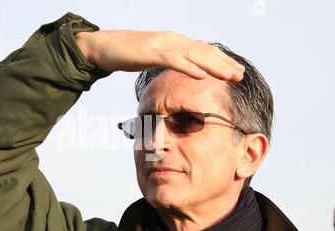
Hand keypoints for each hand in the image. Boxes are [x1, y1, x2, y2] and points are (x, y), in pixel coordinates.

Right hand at [76, 30, 244, 80]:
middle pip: (204, 51)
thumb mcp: (152, 56)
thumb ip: (170, 58)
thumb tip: (185, 65)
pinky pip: (173, 60)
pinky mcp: (150, 51)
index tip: (236, 71)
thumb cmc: (126, 53)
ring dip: (214, 66)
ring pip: (194, 54)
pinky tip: (201, 75)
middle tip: (241, 75)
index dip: (221, 60)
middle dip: (224, 63)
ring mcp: (162, 44)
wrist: (103, 46)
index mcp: (174, 42)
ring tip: (230, 76)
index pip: (203, 50)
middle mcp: (172, 40)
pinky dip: (188, 67)